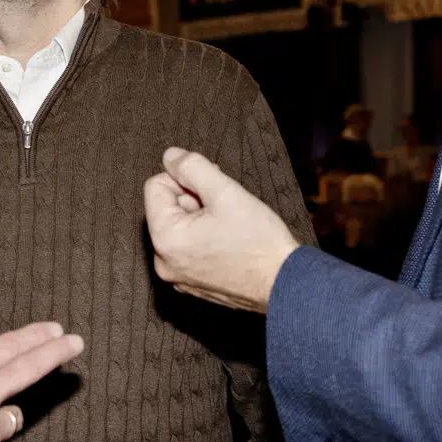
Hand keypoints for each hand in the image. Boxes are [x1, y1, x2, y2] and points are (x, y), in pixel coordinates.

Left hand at [144, 146, 301, 312]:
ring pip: (180, 227)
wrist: (286, 284)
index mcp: (165, 239)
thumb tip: (170, 156)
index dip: (184, 179)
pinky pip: (188, 249)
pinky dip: (204, 238)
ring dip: (200, 218)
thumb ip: (192, 167)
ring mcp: (178, 277)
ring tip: (230, 226)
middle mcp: (164, 262)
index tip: (213, 189)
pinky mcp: (192, 284)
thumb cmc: (259, 241)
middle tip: (225, 206)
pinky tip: (229, 242)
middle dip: (194, 199)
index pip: (155, 186)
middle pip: (167, 208)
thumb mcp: (226, 191)